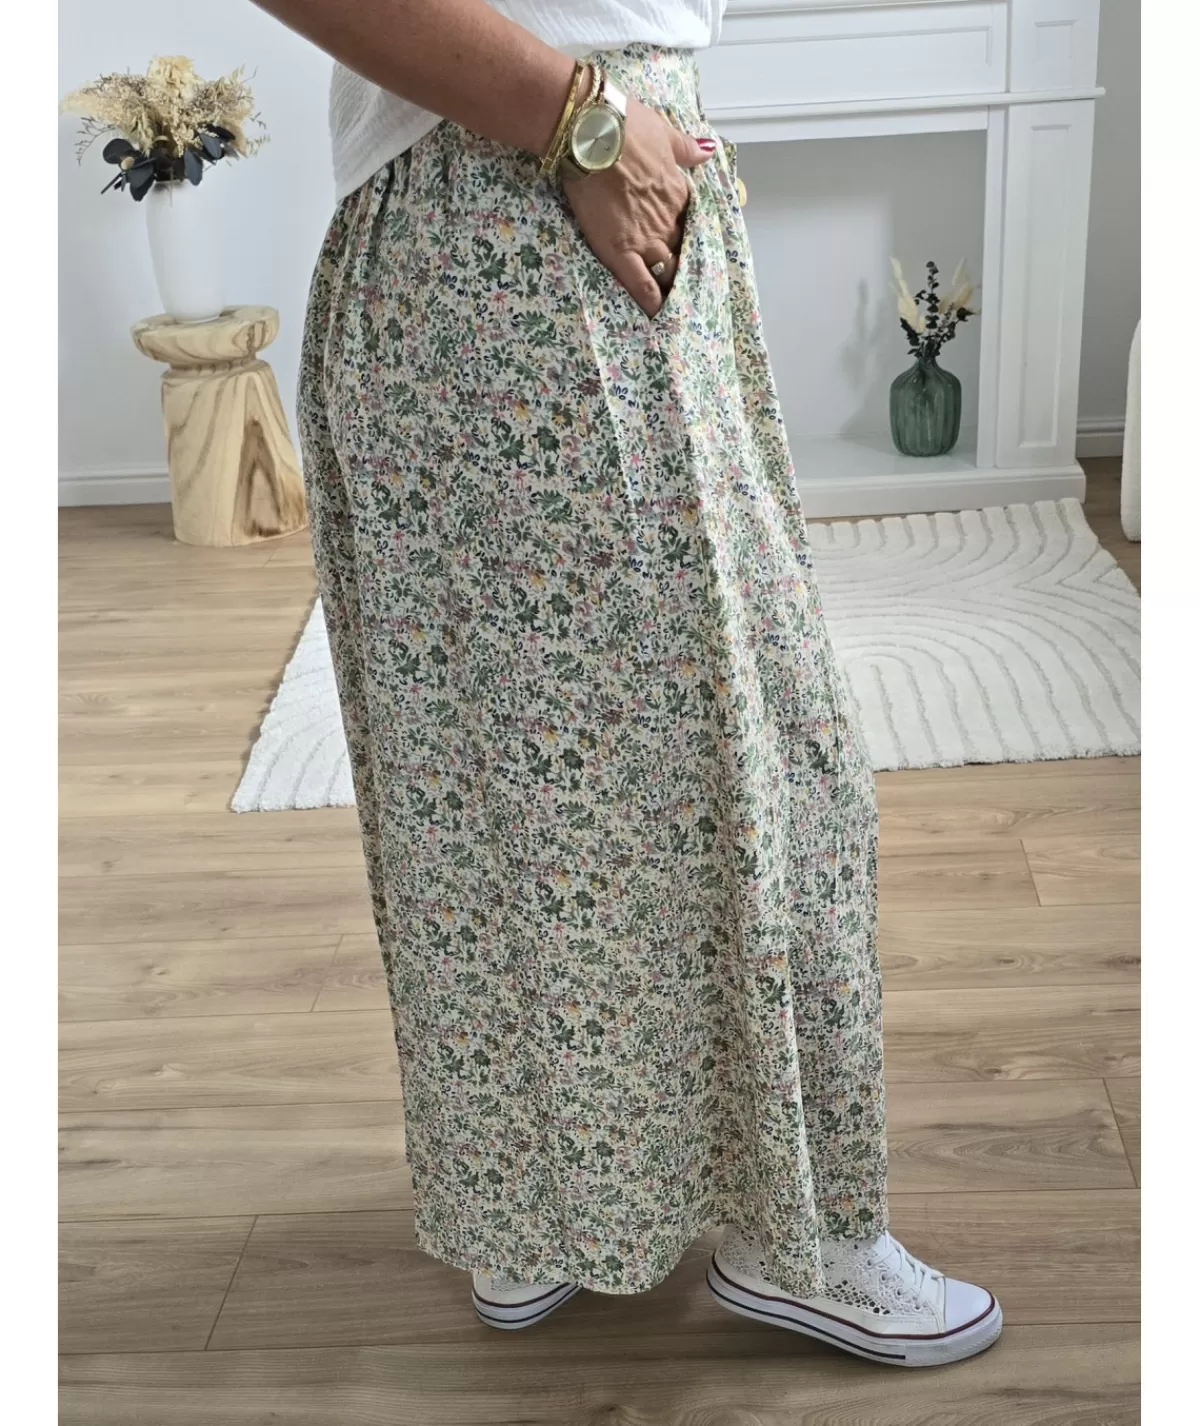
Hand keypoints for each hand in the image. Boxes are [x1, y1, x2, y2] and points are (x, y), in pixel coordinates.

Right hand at [561, 95, 715, 316]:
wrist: (591, 133)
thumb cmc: (625, 125)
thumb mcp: (664, 132)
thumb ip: (687, 149)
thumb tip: (707, 151)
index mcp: (678, 192)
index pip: (692, 223)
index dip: (691, 238)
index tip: (691, 249)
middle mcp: (667, 220)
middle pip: (682, 252)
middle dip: (685, 268)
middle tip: (687, 285)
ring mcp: (645, 238)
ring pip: (668, 272)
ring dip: (673, 288)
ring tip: (677, 306)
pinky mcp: (620, 251)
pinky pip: (642, 285)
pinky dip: (652, 302)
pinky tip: (657, 316)